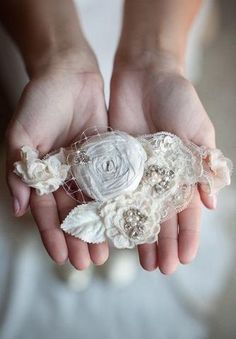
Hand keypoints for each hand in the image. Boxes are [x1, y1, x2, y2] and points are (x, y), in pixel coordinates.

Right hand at [6, 54, 108, 268]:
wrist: (69, 74)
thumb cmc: (40, 102)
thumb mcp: (21, 135)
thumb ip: (18, 172)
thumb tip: (19, 209)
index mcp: (43, 174)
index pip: (47, 212)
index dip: (53, 235)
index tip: (62, 258)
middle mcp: (64, 175)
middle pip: (72, 214)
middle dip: (79, 239)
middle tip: (90, 262)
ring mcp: (87, 168)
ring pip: (93, 205)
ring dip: (99, 227)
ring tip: (107, 251)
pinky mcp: (107, 157)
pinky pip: (111, 184)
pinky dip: (115, 203)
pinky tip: (122, 220)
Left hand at [109, 54, 215, 273]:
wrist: (145, 73)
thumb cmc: (178, 98)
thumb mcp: (197, 129)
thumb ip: (204, 164)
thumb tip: (212, 203)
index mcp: (182, 172)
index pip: (186, 212)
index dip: (187, 236)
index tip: (183, 260)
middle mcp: (158, 177)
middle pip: (161, 217)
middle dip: (162, 243)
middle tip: (158, 269)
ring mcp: (135, 172)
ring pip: (136, 211)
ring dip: (138, 236)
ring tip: (138, 261)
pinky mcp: (114, 162)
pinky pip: (113, 192)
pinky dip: (112, 212)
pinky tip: (111, 231)